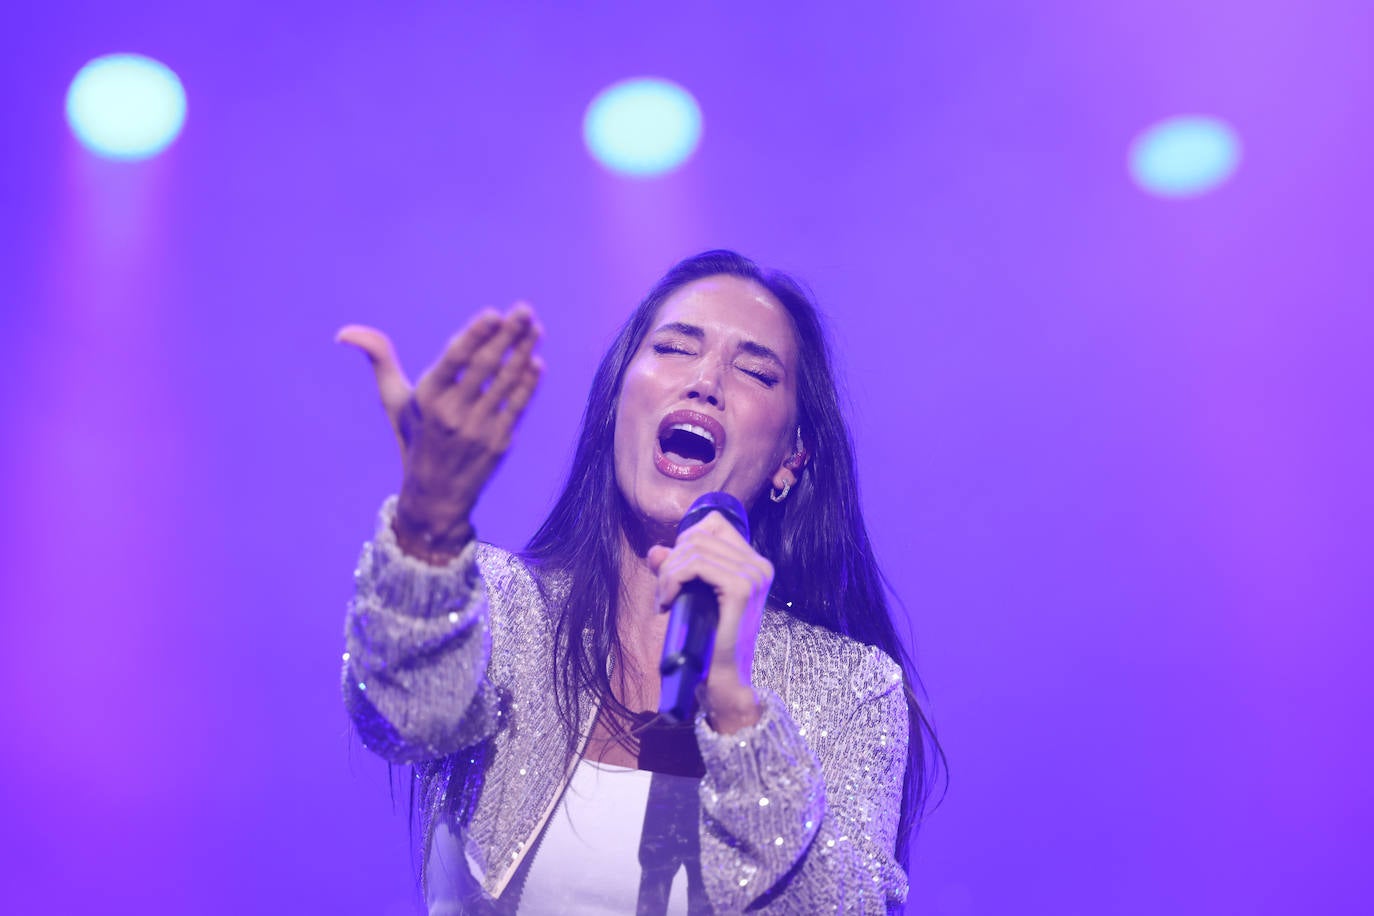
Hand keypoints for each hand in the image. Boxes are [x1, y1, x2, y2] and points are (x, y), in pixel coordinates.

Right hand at [337, 305, 542, 561]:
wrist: (435, 494)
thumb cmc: (414, 437)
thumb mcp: (393, 401)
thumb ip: (379, 360)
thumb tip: (344, 333)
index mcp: (426, 398)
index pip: (455, 359)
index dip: (476, 335)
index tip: (494, 313)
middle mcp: (452, 413)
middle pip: (486, 365)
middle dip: (508, 335)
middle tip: (525, 310)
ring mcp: (479, 428)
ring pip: (506, 382)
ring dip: (523, 352)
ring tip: (535, 328)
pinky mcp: (500, 442)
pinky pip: (518, 405)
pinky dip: (529, 383)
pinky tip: (536, 361)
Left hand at [647, 512, 770, 731]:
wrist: (724, 679)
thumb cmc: (709, 641)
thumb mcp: (691, 597)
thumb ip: (675, 570)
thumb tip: (655, 550)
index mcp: (753, 563)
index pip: (714, 524)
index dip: (686, 540)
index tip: (674, 572)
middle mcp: (759, 565)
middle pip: (699, 535)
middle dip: (672, 561)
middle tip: (664, 594)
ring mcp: (753, 575)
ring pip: (694, 549)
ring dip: (669, 574)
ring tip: (665, 601)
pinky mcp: (741, 589)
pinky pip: (697, 566)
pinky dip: (674, 580)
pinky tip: (669, 603)